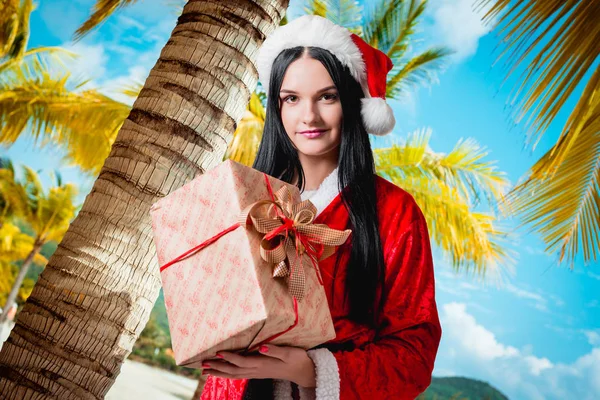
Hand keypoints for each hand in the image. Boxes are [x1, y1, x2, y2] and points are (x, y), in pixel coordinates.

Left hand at [202, 344, 316, 387]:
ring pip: (234, 375)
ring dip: (219, 372)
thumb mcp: (289, 353)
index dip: (230, 358)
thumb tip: (263, 347)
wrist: (302, 372)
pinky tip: (220, 371)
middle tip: (203, 364)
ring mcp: (256, 373)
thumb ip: (276, 350)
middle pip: (234, 370)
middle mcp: (257, 370)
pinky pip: (238, 375)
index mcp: (263, 364)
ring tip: (205, 370)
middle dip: (218, 367)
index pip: (243, 361)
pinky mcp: (257, 373)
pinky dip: (227, 374)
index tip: (218, 353)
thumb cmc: (297, 359)